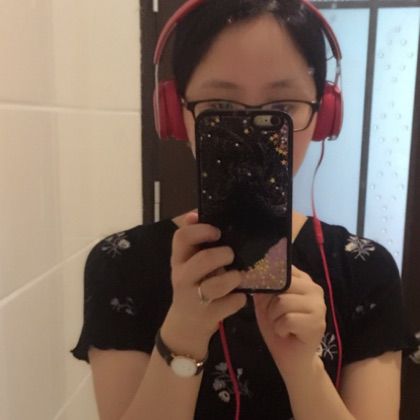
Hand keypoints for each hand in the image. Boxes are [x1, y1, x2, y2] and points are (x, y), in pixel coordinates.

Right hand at [162, 212, 246, 357]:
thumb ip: (194, 239)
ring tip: (237, 276)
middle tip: (230, 255)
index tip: (217, 232)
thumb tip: (195, 212)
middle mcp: (183, 277)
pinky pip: (231, 303)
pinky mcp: (208, 316)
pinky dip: (239, 299)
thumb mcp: (188, 263)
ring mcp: (195, 298)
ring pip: (217, 285)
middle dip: (223, 255)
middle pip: (203, 260)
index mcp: (178, 260)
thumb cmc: (192, 285)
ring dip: (233, 277)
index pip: (181, 237)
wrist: (184, 325)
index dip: (202, 230)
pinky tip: (238, 296)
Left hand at [253, 266, 326, 377]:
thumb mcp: (265, 303)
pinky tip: (287, 333)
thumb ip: (263, 286)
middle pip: (280, 285)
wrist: (291, 359)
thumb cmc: (278, 327)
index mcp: (301, 279)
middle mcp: (313, 288)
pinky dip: (280, 329)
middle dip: (270, 304)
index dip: (267, 282)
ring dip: (274, 318)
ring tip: (281, 325)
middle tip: (275, 316)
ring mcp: (319, 305)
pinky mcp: (318, 322)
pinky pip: (287, 319)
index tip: (265, 296)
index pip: (281, 268)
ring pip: (282, 302)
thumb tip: (254, 271)